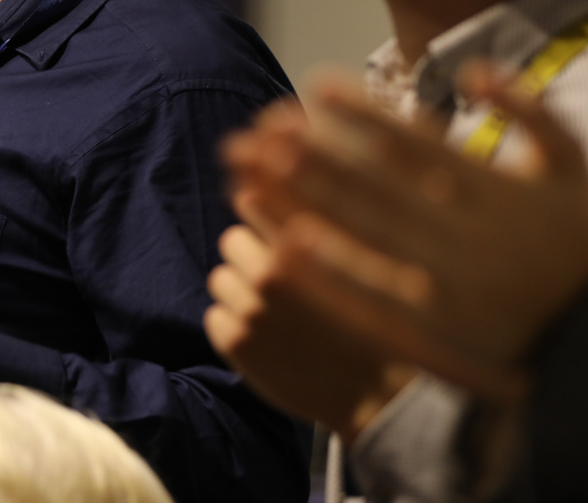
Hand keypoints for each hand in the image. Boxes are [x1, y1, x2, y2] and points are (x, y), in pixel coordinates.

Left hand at [205, 222, 412, 440]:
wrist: (372, 395)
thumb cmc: (364, 323)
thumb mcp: (344, 265)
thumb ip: (299, 227)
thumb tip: (245, 192)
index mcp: (302, 246)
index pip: (252, 204)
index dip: (259, 217)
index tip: (269, 234)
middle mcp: (271, 275)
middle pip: (231, 241)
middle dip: (249, 256)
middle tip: (278, 284)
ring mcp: (251, 310)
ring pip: (220, 279)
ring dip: (239, 291)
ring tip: (274, 314)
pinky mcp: (236, 343)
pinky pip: (214, 317)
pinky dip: (232, 325)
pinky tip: (265, 338)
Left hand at [257, 63, 587, 397]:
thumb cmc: (574, 241)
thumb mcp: (572, 165)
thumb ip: (531, 108)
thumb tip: (476, 67)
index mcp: (495, 191)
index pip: (417, 142)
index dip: (363, 112)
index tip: (316, 85)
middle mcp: (466, 234)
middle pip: (375, 187)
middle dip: (315, 156)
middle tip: (260, 131)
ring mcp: (445, 283)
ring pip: (363, 235)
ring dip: (306, 202)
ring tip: (256, 174)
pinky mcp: (432, 328)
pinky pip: (370, 294)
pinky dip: (328, 269)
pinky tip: (286, 244)